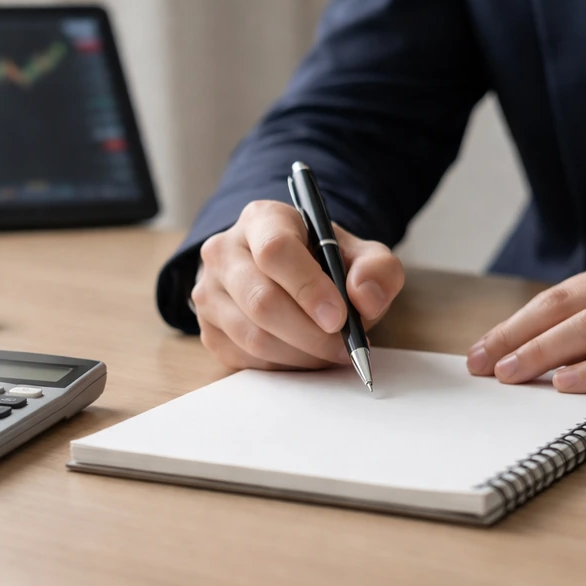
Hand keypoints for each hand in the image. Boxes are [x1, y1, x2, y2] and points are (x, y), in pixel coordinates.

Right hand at [192, 200, 403, 369]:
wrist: (286, 273)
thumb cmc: (323, 261)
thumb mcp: (360, 254)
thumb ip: (377, 270)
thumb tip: (366, 299)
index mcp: (261, 219)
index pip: (276, 250)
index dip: (309, 288)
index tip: (340, 317)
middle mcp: (224, 252)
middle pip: (261, 300)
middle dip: (310, 334)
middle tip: (344, 347)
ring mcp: (209, 292)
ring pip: (252, 336)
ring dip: (300, 355)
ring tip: (331, 352)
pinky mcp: (208, 329)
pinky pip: (245, 358)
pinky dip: (282, 366)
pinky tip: (304, 355)